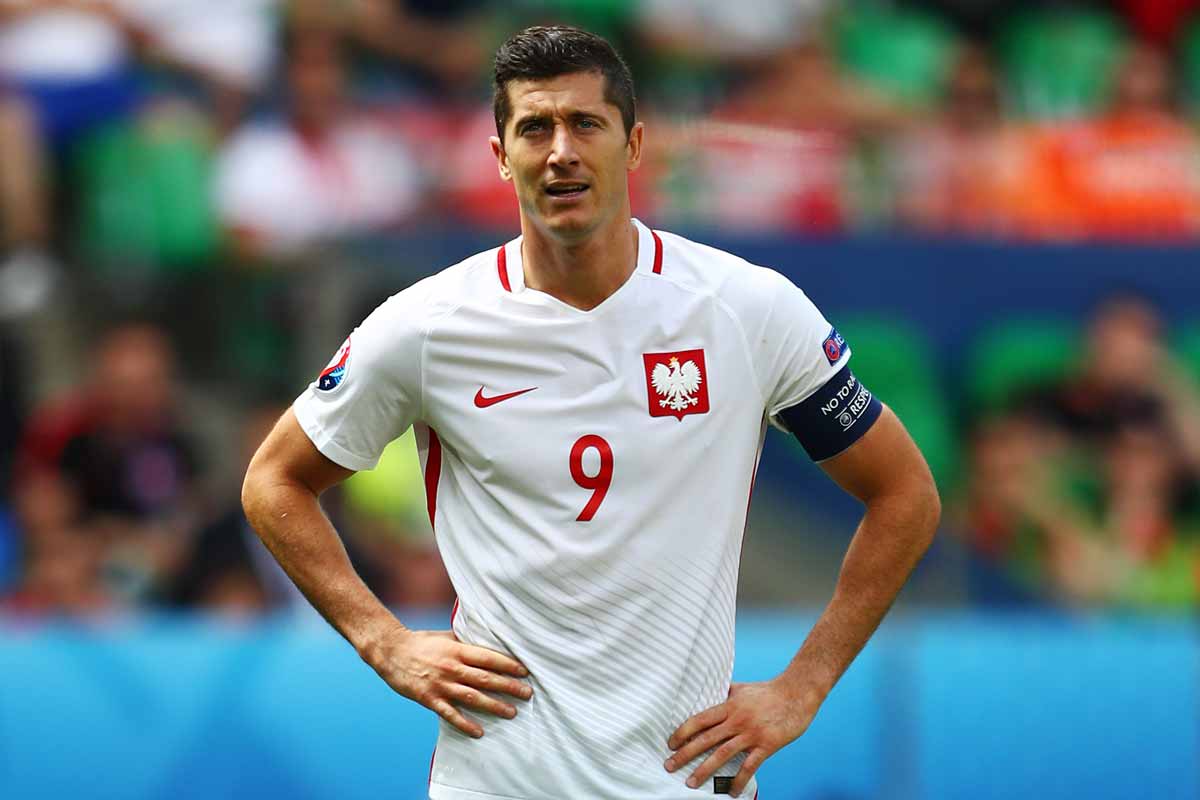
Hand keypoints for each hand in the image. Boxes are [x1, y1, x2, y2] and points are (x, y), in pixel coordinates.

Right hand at [363, 627, 532, 737]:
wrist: (390, 652)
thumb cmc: (421, 642)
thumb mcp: (446, 637)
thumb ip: (466, 642)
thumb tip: (487, 642)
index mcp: (457, 650)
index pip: (488, 658)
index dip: (508, 664)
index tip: (524, 671)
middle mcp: (451, 668)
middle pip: (485, 679)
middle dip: (509, 686)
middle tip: (527, 693)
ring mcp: (440, 685)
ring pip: (472, 697)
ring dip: (494, 706)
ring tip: (511, 712)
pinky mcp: (429, 699)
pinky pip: (450, 714)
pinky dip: (465, 724)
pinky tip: (479, 731)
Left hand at [665, 678, 818, 795]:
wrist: (797, 693)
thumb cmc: (769, 691)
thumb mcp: (742, 688)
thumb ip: (725, 694)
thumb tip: (710, 694)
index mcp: (729, 706)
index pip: (700, 720)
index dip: (683, 732)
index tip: (670, 743)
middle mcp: (737, 720)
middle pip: (706, 739)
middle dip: (685, 753)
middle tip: (669, 765)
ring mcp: (751, 733)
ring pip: (722, 754)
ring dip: (704, 770)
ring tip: (691, 783)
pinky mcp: (766, 745)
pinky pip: (749, 766)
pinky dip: (739, 780)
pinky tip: (731, 792)